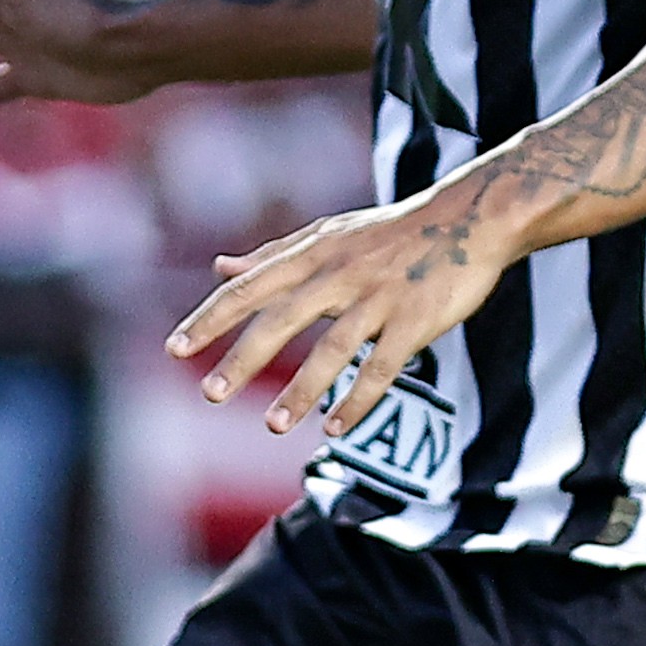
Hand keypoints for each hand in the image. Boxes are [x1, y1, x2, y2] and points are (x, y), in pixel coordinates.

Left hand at [165, 185, 513, 439]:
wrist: (470, 218)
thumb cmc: (389, 232)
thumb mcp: (326, 235)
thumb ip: (273, 255)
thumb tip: (219, 268)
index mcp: (312, 254)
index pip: (249, 288)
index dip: (210, 318)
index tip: (175, 349)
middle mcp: (340, 274)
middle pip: (282, 318)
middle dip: (243, 357)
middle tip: (209, 393)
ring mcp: (379, 298)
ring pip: (334, 348)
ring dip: (302, 389)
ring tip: (273, 425)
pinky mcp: (416, 320)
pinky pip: (384, 365)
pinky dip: (359, 398)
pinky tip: (335, 428)